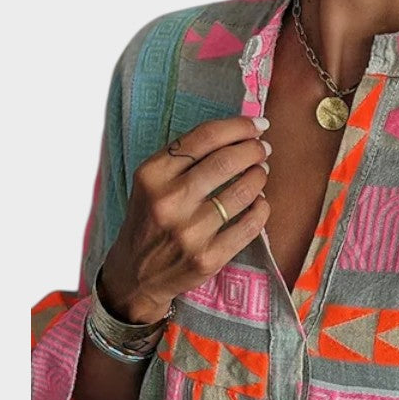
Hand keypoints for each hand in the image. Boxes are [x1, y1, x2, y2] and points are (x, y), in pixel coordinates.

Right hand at [100, 116, 271, 322]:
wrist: (136, 275)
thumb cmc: (150, 221)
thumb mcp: (151, 183)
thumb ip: (184, 158)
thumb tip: (236, 133)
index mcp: (152, 175)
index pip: (204, 138)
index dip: (237, 126)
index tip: (257, 124)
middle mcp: (169, 202)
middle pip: (227, 161)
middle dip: (253, 149)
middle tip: (263, 148)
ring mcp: (189, 233)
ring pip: (242, 191)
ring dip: (260, 176)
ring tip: (261, 171)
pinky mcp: (208, 258)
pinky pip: (249, 225)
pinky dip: (262, 208)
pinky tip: (260, 202)